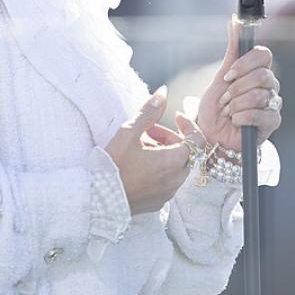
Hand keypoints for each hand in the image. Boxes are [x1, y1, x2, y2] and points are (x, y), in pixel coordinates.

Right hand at [105, 87, 197, 214]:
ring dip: (165, 153)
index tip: (175, 116)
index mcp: (173, 162)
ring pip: (176, 167)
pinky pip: (167, 181)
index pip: (198, 139)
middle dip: (171, 137)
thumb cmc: (113, 166)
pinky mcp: (158, 202)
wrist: (96, 200)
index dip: (188, 124)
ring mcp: (168, 193)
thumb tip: (163, 92)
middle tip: (149, 130)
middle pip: (186, 152)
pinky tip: (139, 164)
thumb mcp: (129, 132)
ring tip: (140, 146)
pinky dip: (160, 168)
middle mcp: (176, 180)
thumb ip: (149, 111)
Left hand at [196, 16, 282, 151]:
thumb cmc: (217, 107)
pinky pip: (261, 114)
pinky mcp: (273, 122)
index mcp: (259, 71)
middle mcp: (270, 85)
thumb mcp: (221, 76)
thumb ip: (232, 48)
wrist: (211, 135)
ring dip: (236, 104)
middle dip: (236, 88)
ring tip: (229, 111)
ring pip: (259, 95)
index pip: (264, 55)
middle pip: (262, 75)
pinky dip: (242, 117)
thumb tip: (234, 20)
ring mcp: (273, 103)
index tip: (228, 75)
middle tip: (225, 98)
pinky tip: (236, 121)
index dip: (245, 63)